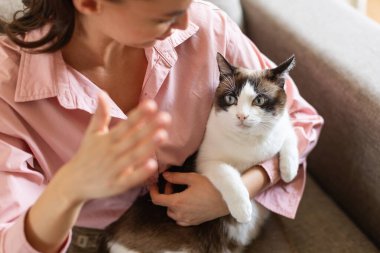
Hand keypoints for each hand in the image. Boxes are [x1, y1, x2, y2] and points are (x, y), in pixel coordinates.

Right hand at [52, 93, 170, 203]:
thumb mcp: (92, 134)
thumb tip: (101, 93)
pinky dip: (140, 172)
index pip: (126, 125)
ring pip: (134, 156)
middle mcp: (111, 152)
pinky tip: (153, 164)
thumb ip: (100, 115)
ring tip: (163, 134)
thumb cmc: (87, 155)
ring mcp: (114, 169)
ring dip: (148, 146)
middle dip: (149, 128)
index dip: (138, 115)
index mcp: (107, 139)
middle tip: (165, 117)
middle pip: (133, 138)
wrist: (73, 183)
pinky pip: (130, 178)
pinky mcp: (117, 185)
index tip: (151, 104)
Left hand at [150, 172, 228, 225]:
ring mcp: (187, 219)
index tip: (154, 184)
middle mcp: (180, 213)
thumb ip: (175, 177)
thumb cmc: (210, 187)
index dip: (152, 191)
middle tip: (174, 183)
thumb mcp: (192, 178)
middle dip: (166, 193)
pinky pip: (180, 219)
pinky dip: (179, 211)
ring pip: (172, 212)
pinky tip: (186, 203)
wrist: (227, 200)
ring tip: (180, 192)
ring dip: (172, 203)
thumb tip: (164, 175)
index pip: (156, 199)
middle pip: (165, 204)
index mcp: (177, 202)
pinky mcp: (194, 222)